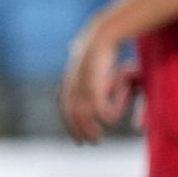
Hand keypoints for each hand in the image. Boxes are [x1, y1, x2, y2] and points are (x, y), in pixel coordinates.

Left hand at [59, 23, 131, 143]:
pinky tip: (111, 121)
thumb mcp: (92, 60)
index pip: (66, 108)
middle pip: (72, 115)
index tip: (78, 138)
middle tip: (91, 143)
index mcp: (70, 81)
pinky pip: (99, 106)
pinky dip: (105, 116)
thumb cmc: (100, 46)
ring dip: (90, 128)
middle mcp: (72, 85)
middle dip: (80, 131)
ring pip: (83, 114)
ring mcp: (82, 85)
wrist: (102, 33)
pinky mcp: (94, 84)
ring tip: (98, 138)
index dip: (71, 124)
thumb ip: (89, 70)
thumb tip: (81, 63)